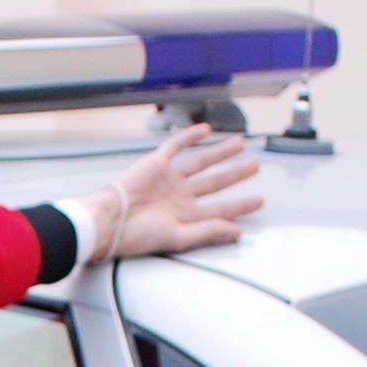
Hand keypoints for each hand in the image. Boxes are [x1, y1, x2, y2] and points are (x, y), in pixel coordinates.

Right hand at [92, 124, 263, 260]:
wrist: (108, 219)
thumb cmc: (135, 234)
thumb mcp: (178, 237)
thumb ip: (208, 232)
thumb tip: (237, 231)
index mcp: (185, 216)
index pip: (220, 209)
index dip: (240, 205)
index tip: (259, 201)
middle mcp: (180, 196)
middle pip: (215, 182)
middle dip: (236, 174)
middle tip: (255, 166)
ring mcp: (169, 179)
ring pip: (201, 162)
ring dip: (220, 152)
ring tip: (240, 143)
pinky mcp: (156, 164)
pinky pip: (175, 146)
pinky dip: (189, 137)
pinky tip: (205, 130)